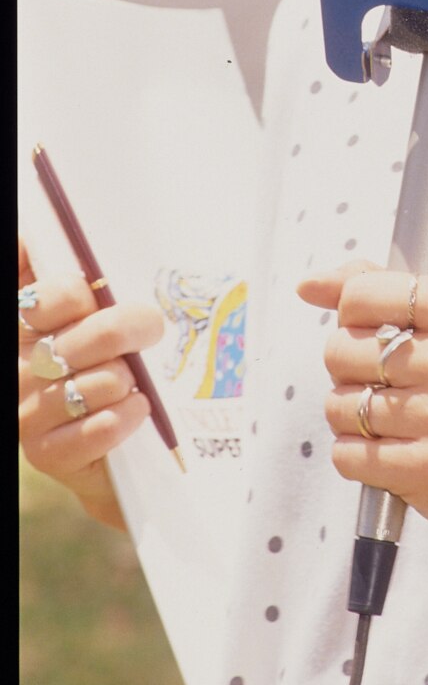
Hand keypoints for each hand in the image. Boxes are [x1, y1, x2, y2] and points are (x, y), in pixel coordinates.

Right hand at [18, 235, 162, 529]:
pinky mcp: (48, 455)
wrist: (124, 446)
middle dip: (132, 329)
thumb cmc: (114, 362)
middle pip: (88, 336)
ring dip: (128, 380)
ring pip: (98, 382)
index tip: (100, 297)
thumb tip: (35, 230)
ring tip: (134, 381)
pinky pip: (99, 426)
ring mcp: (29, 414)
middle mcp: (20, 368)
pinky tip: (134, 410)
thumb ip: (77, 275)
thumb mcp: (101, 314)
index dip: (80, 294)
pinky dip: (126, 416)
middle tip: (150, 329)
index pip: (47, 296)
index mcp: (27, 325)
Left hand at [297, 261, 427, 555]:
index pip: (364, 293)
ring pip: (340, 405)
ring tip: (389, 418)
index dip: (351, 313)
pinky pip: (348, 455)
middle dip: (347, 367)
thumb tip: (307, 285)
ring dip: (350, 415)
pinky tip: (390, 450)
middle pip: (342, 350)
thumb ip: (382, 291)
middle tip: (384, 380)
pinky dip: (354, 454)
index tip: (376, 330)